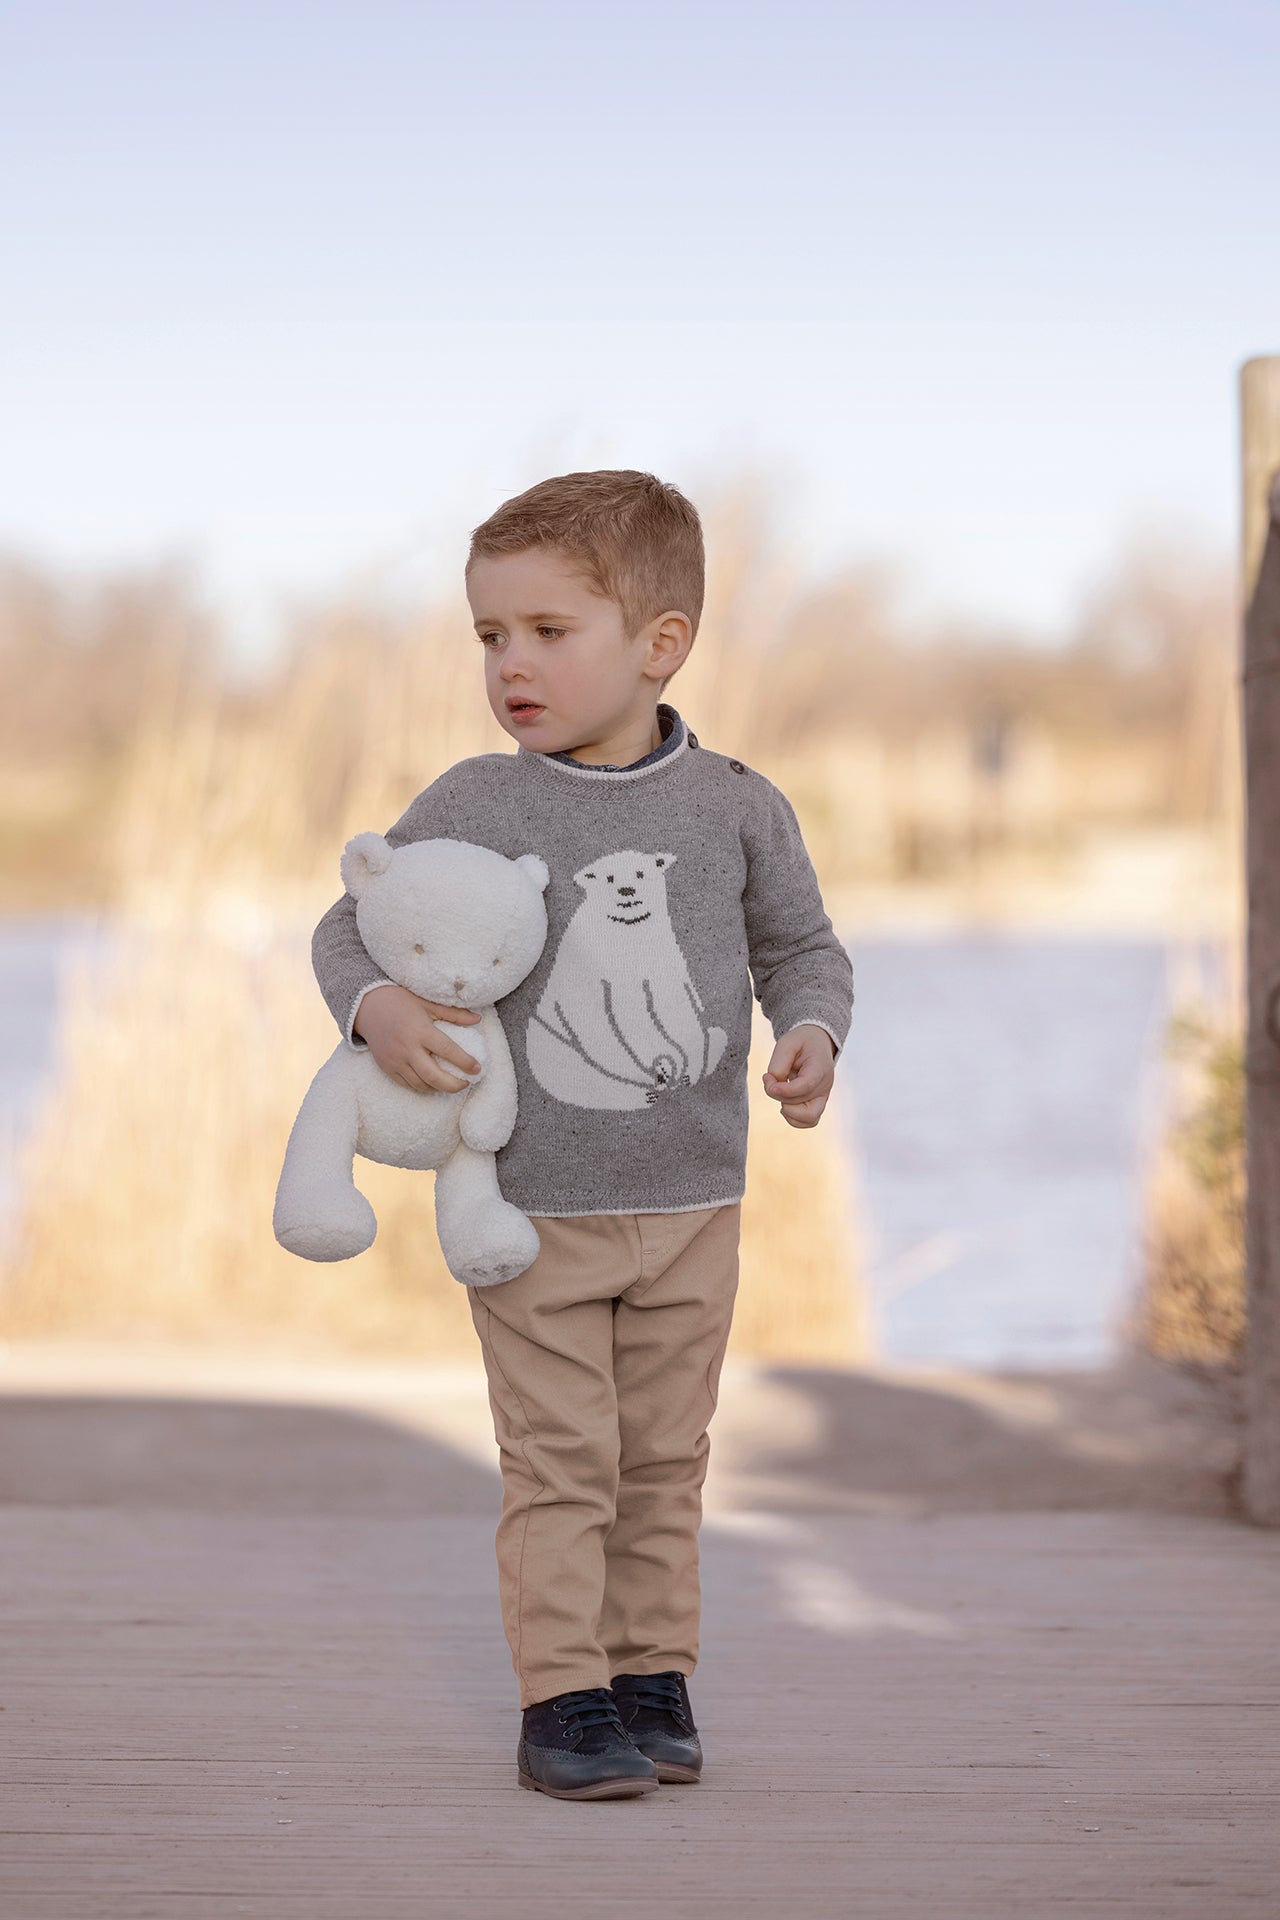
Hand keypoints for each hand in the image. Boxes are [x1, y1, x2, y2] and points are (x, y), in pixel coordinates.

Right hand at [353, 983, 482, 1093]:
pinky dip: (422, 1087)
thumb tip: (478, 1020)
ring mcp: (395, 1060)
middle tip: (466, 1084)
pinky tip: (432, 1084)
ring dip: (439, 1088)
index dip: (465, 1062)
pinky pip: (406, 1084)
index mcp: (421, 1030)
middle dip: (453, 1085)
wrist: (367, 1006)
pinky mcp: (386, 1067)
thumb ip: (454, 1014)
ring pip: (420, 1084)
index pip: (448, 1050)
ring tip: (451, 1085)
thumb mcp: (428, 1003)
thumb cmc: (401, 1002)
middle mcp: (408, 1048)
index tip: (477, 1068)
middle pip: (434, 1076)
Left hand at [761, 1024, 835, 1128]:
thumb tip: (774, 1086)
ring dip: (788, 1111)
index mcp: (820, 1068)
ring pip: (809, 1119)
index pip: (805, 1086)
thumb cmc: (802, 1043)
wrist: (817, 1043)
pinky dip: (793, 1117)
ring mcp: (823, 1097)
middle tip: (769, 1080)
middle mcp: (825, 1086)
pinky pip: (808, 1121)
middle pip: (804, 1105)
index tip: (767, 1079)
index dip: (783, 1090)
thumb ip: (778, 1064)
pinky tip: (784, 1102)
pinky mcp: (818, 1104)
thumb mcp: (787, 1043)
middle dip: (780, 1096)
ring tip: (779, 1094)